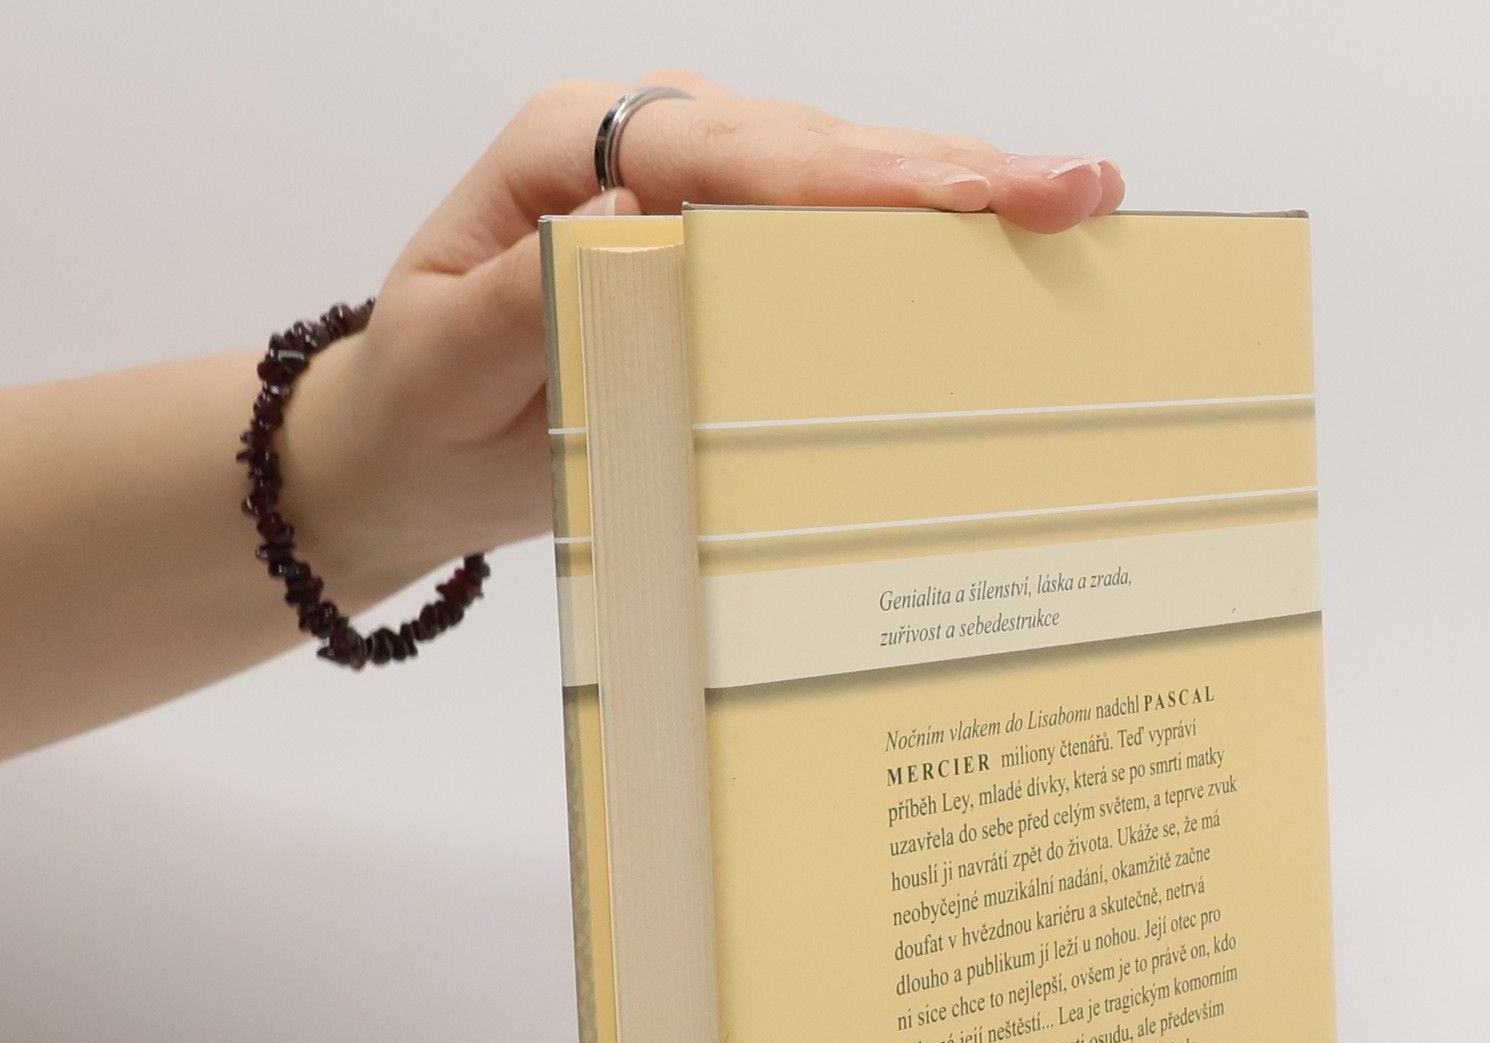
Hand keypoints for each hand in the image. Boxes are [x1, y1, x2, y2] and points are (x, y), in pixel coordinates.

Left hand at [286, 78, 1123, 603]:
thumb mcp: (446, 357)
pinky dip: (925, 246)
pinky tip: (1008, 246)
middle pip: (813, 150)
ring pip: (844, 184)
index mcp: (574, 148)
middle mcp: (650, 150)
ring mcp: (702, 200)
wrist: (411, 448)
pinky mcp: (734, 259)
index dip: (844, 176)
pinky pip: (836, 244)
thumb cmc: (421, 401)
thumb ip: (531, 294)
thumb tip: (636, 226)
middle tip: (1074, 188)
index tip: (948, 196)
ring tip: (1078, 202)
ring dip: (961, 197)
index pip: (726, 151)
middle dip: (946, 170)